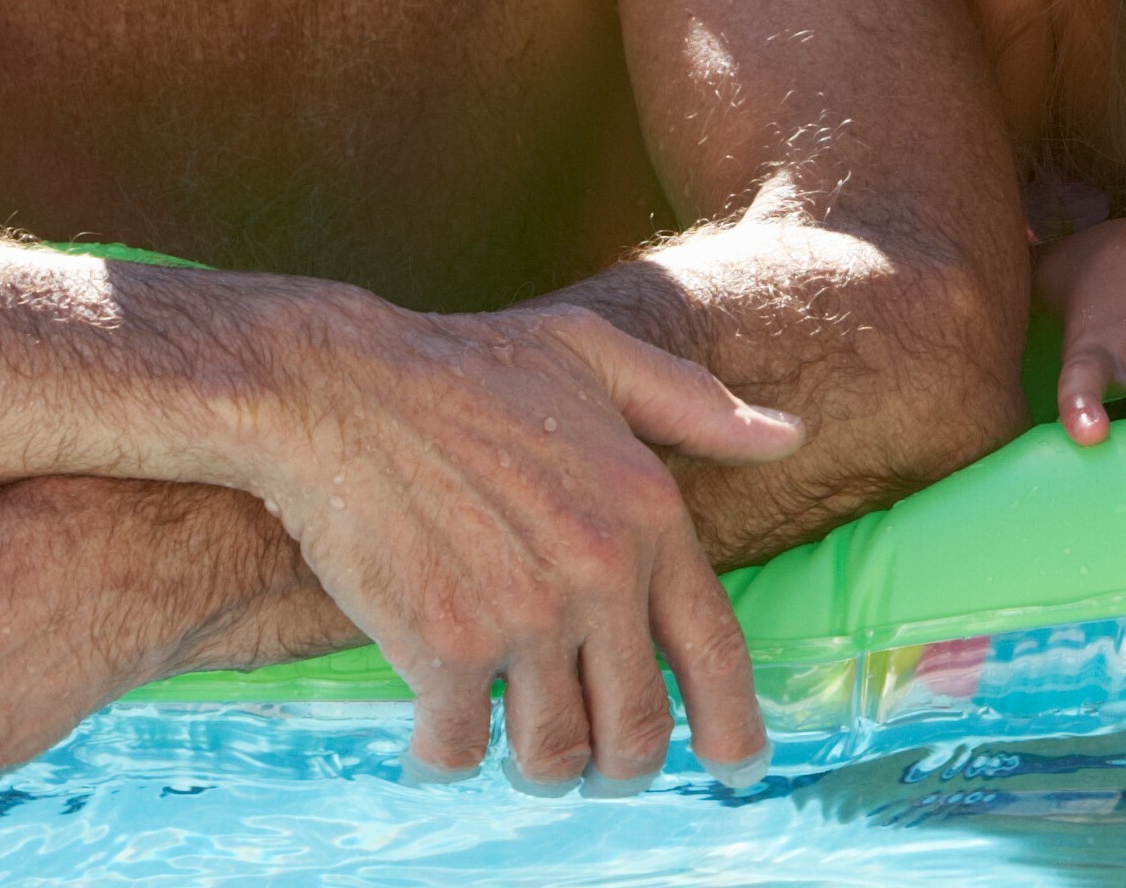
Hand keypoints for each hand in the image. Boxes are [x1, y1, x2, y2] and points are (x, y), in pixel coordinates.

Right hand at [232, 300, 797, 789]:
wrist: (334, 387)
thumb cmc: (464, 367)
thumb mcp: (597, 357)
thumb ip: (696, 405)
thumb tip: (790, 436)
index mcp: (650, 515)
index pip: (716, 651)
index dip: (734, 727)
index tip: (736, 768)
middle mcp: (600, 575)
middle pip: (636, 730)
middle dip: (619, 765)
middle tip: (595, 767)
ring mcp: (523, 617)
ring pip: (554, 754)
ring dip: (536, 766)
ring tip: (515, 746)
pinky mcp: (442, 648)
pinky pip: (460, 750)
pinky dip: (446, 756)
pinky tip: (435, 736)